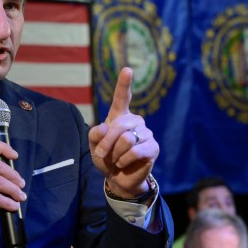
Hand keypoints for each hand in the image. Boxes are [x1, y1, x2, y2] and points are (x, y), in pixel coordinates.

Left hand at [89, 67, 157, 196]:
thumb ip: (94, 135)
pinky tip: (125, 163)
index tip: (127, 69)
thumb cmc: (106, 158)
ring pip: (126, 140)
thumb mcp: (94, 146)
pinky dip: (124, 160)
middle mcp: (135, 121)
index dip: (124, 84)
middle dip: (106, 142)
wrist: (118, 178)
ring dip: (115, 154)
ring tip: (117, 159)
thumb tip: (105, 126)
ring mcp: (146, 133)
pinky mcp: (153, 147)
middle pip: (119, 125)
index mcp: (120, 117)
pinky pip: (135, 151)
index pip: (123, 97)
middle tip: (101, 153)